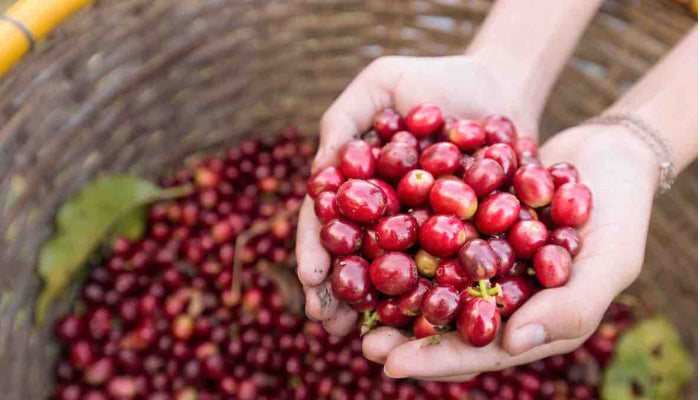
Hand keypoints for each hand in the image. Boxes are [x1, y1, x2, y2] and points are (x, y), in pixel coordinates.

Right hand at [295, 55, 538, 334]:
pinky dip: (436, 296)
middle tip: (329, 322)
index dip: (317, 249)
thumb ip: (344, 118)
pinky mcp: (466, 239)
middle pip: (358, 257)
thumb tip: (320, 174)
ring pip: (398, 274)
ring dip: (380, 307)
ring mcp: (425, 230)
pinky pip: (450, 270)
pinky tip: (426, 322)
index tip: (310, 277)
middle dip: (341, 290)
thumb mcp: (382, 82)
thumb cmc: (435, 79)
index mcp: (359, 184)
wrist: (502, 86)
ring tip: (367, 337)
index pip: (329, 220)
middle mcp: (387, 213)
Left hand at [363, 124, 659, 380]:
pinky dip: (400, 238)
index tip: (390, 364)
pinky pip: (429, 233)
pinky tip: (365, 237)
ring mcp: (479, 257)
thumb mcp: (608, 263)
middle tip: (360, 341)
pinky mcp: (466, 223)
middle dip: (401, 334)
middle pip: (444, 321)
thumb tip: (510, 343)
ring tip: (351, 297)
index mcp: (529, 319)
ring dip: (392, 290)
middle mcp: (497, 293)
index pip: (478, 350)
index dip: (435, 360)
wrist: (610, 153)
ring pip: (428, 280)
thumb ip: (567, 308)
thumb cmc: (621, 214)